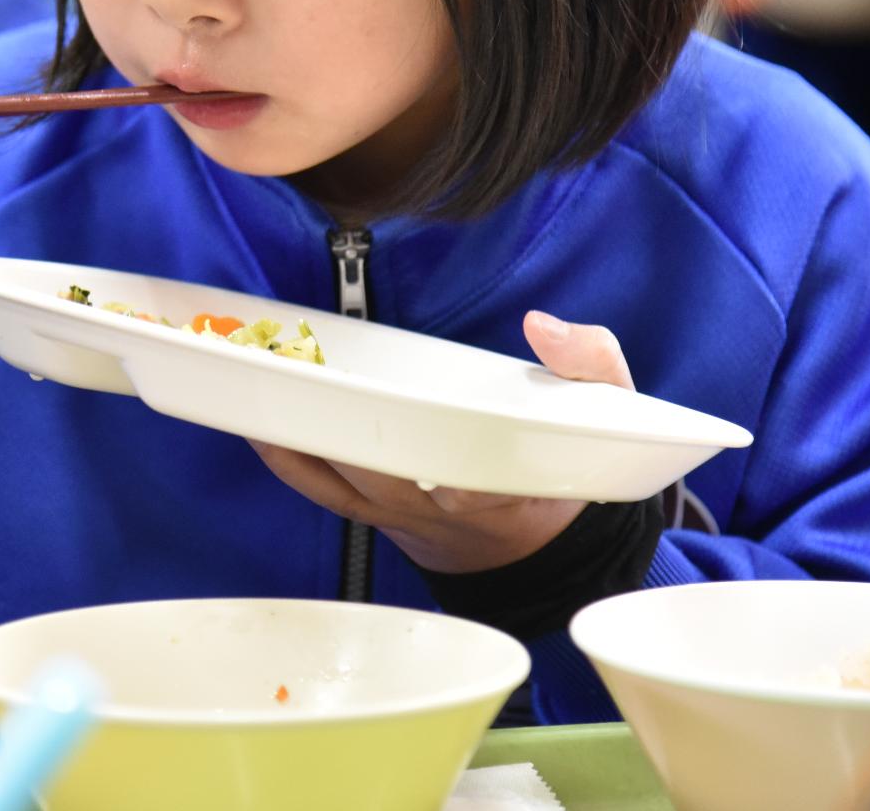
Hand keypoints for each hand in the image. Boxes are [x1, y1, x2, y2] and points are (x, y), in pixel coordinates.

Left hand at [251, 311, 636, 574]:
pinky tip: (257, 422)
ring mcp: (401, 511)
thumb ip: (591, 363)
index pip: (465, 478)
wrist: (536, 543)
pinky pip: (322, 490)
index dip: (430, 452)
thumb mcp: (611, 411)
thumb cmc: (568, 463)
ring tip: (264, 378)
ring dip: (302, 431)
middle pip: (384, 470)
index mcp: (504, 482)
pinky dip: (288, 458)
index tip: (405, 417)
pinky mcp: (373, 512)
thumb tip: (544, 326)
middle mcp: (442, 503)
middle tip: (303, 368)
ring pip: (344, 478)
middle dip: (342, 424)